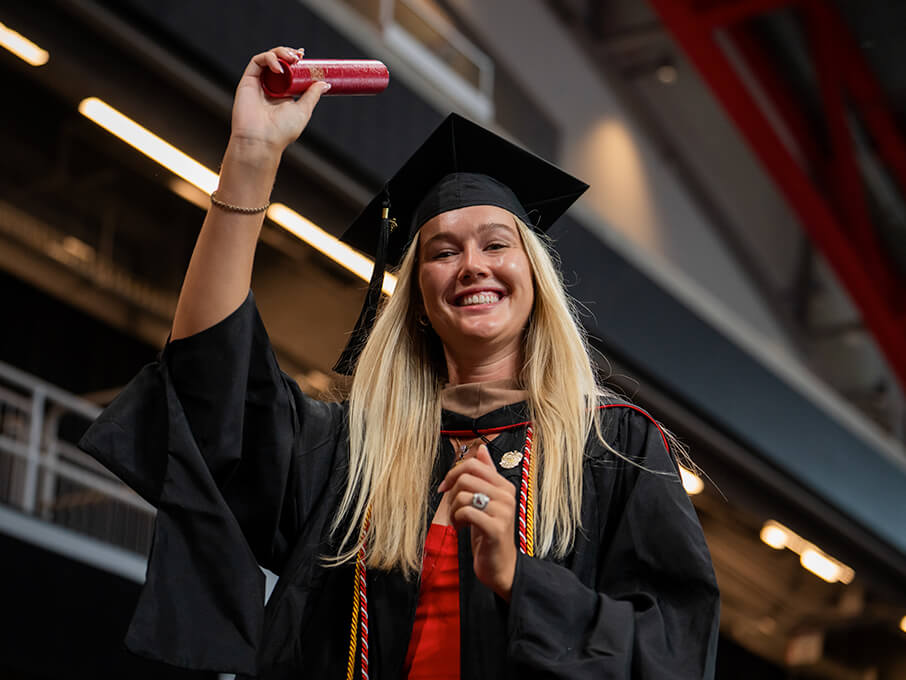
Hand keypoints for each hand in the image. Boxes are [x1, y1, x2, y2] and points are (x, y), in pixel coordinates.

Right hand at [229, 46, 329, 158]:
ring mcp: (259, 83)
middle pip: (279, 61)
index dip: (296, 61)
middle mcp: (270, 87)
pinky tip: (279, 67)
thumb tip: (325, 83)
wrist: (262, 140)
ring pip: (268, 58)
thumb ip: (312, 95)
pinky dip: (269, 58)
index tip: (304, 56)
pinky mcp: (248, 81)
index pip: (289, 71)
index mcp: (283, 94)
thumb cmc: (282, 131)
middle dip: (288, 53)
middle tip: (299, 56)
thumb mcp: (303, 110)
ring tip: (292, 59)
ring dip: (280, 52)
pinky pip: (257, 61)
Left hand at [438, 445, 517, 600]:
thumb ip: (486, 474)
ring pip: (463, 495)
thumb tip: (482, 448)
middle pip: (466, 478)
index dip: (453, 473)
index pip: (474, 464)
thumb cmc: (489, 532)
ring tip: (457, 521)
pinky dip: (457, 520)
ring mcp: (503, 512)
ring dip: (452, 510)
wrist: (499, 565)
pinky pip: (466, 512)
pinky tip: (460, 528)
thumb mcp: (486, 500)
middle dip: (451, 494)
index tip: (444, 489)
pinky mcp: (496, 528)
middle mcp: (507, 495)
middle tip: (452, 510)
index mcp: (504, 486)